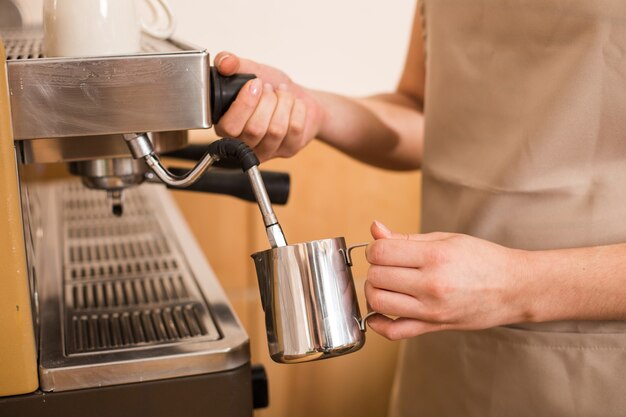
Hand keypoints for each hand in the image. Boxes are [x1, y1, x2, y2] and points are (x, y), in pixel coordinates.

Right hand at [214, 52, 324, 160]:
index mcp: (227, 126)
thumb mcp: (250, 70)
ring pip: (276, 130)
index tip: (255, 83)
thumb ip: (233, 63)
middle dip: (267, 101)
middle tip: (269, 88)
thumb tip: (224, 62)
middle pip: (255, 129)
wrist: (298, 96)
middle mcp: (244, 143)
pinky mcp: (288, 150)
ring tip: (281, 94)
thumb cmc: (271, 87)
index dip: (244, 104)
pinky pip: (294, 129)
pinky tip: (293, 104)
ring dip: (283, 103)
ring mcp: (267, 149)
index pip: (229, 127)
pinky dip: (297, 108)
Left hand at [364, 221, 527, 339]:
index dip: (375, 248)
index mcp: (435, 257)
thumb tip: (375, 229)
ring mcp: (432, 309)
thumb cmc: (483, 259)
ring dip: (374, 291)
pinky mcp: (434, 326)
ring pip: (379, 302)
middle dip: (374, 269)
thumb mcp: (446, 239)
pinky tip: (378, 312)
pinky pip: (394, 331)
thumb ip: (407, 238)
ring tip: (385, 284)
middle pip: (376, 277)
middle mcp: (432, 284)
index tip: (382, 249)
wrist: (515, 288)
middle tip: (386, 266)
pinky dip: (378, 323)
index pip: (381, 252)